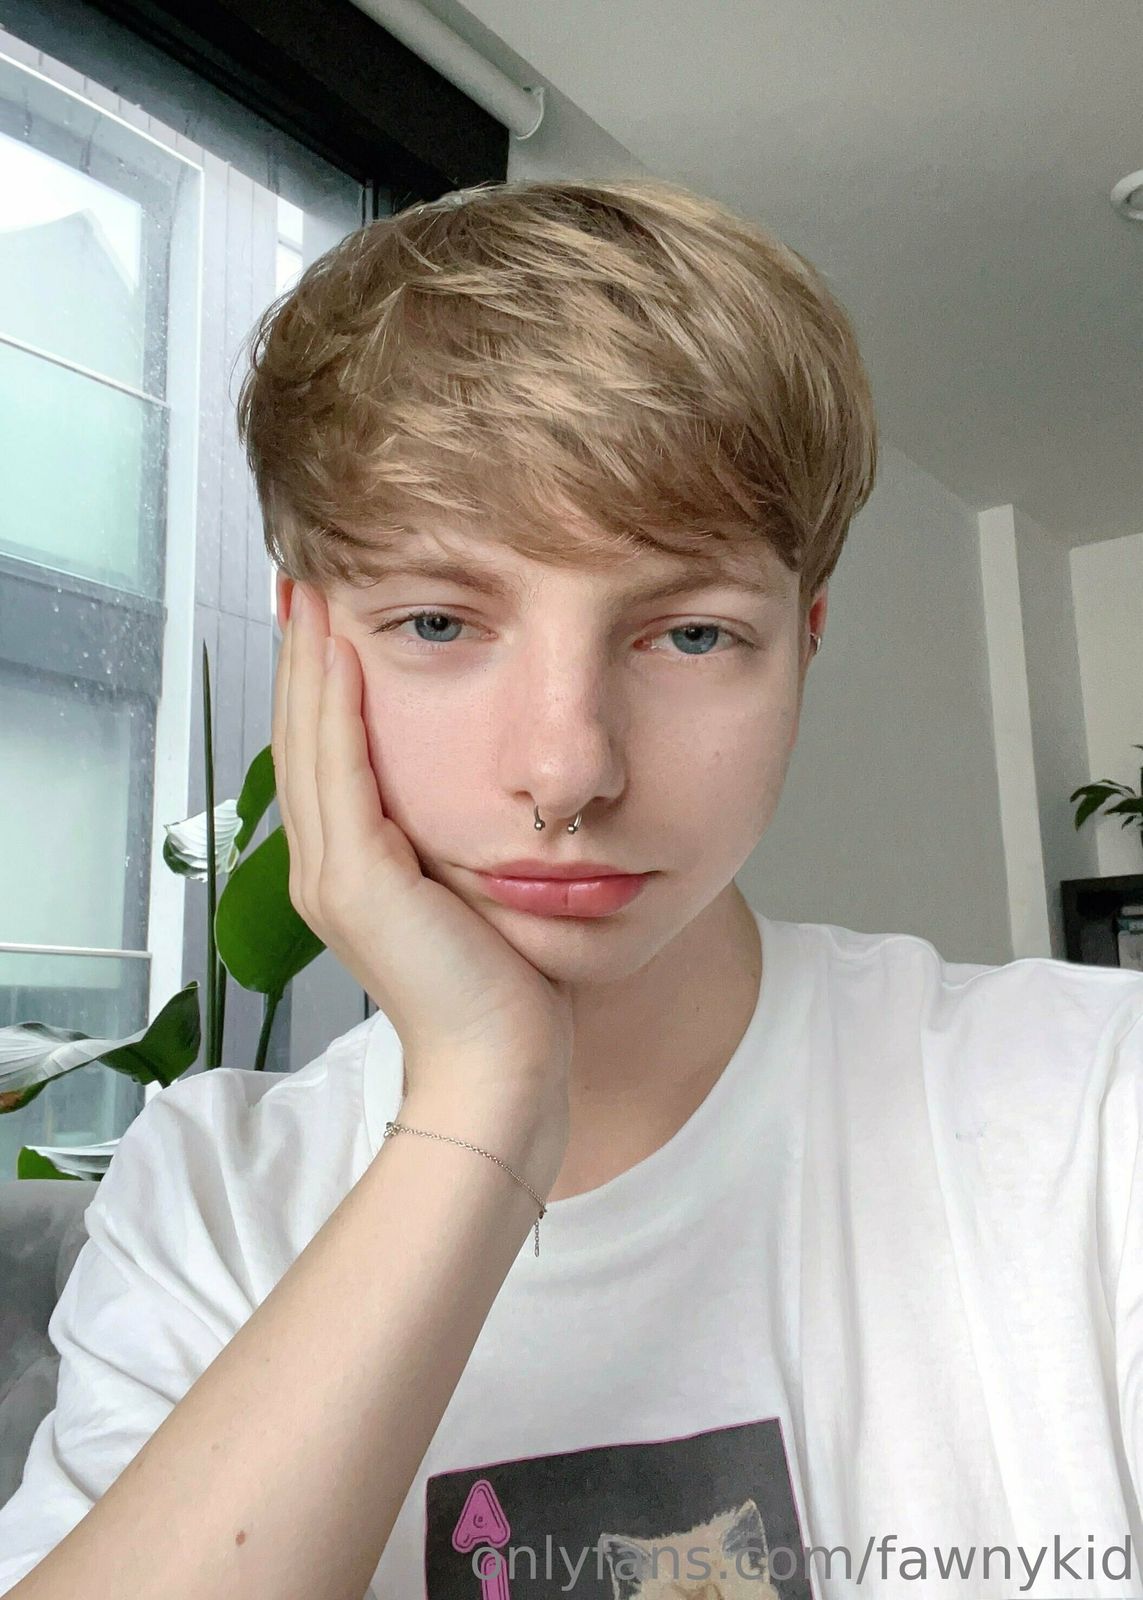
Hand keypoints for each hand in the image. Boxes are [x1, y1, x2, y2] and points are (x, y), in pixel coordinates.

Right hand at [271, 583, 574, 1110]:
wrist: (502, 1071)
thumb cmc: (503, 995)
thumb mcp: (474, 899)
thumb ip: (457, 843)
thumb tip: (485, 789)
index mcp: (348, 872)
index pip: (325, 754)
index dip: (319, 682)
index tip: (330, 614)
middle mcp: (323, 869)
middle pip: (301, 737)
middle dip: (304, 655)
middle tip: (307, 577)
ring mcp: (331, 878)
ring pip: (309, 743)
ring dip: (310, 662)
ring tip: (313, 590)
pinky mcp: (356, 883)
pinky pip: (340, 772)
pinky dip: (335, 706)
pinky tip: (341, 649)